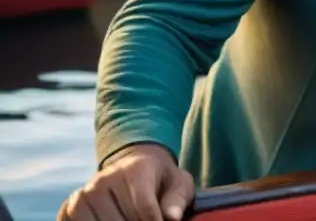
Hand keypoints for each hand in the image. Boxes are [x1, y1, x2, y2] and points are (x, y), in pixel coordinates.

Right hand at [57, 144, 194, 220]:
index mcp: (136, 169)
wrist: (132, 167)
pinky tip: (113, 218)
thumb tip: (172, 218)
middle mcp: (105, 179)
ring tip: (130, 218)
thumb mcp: (178, 184)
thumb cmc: (160, 180)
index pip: (144, 208)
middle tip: (144, 219)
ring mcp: (85, 193)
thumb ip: (177, 201)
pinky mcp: (70, 207)